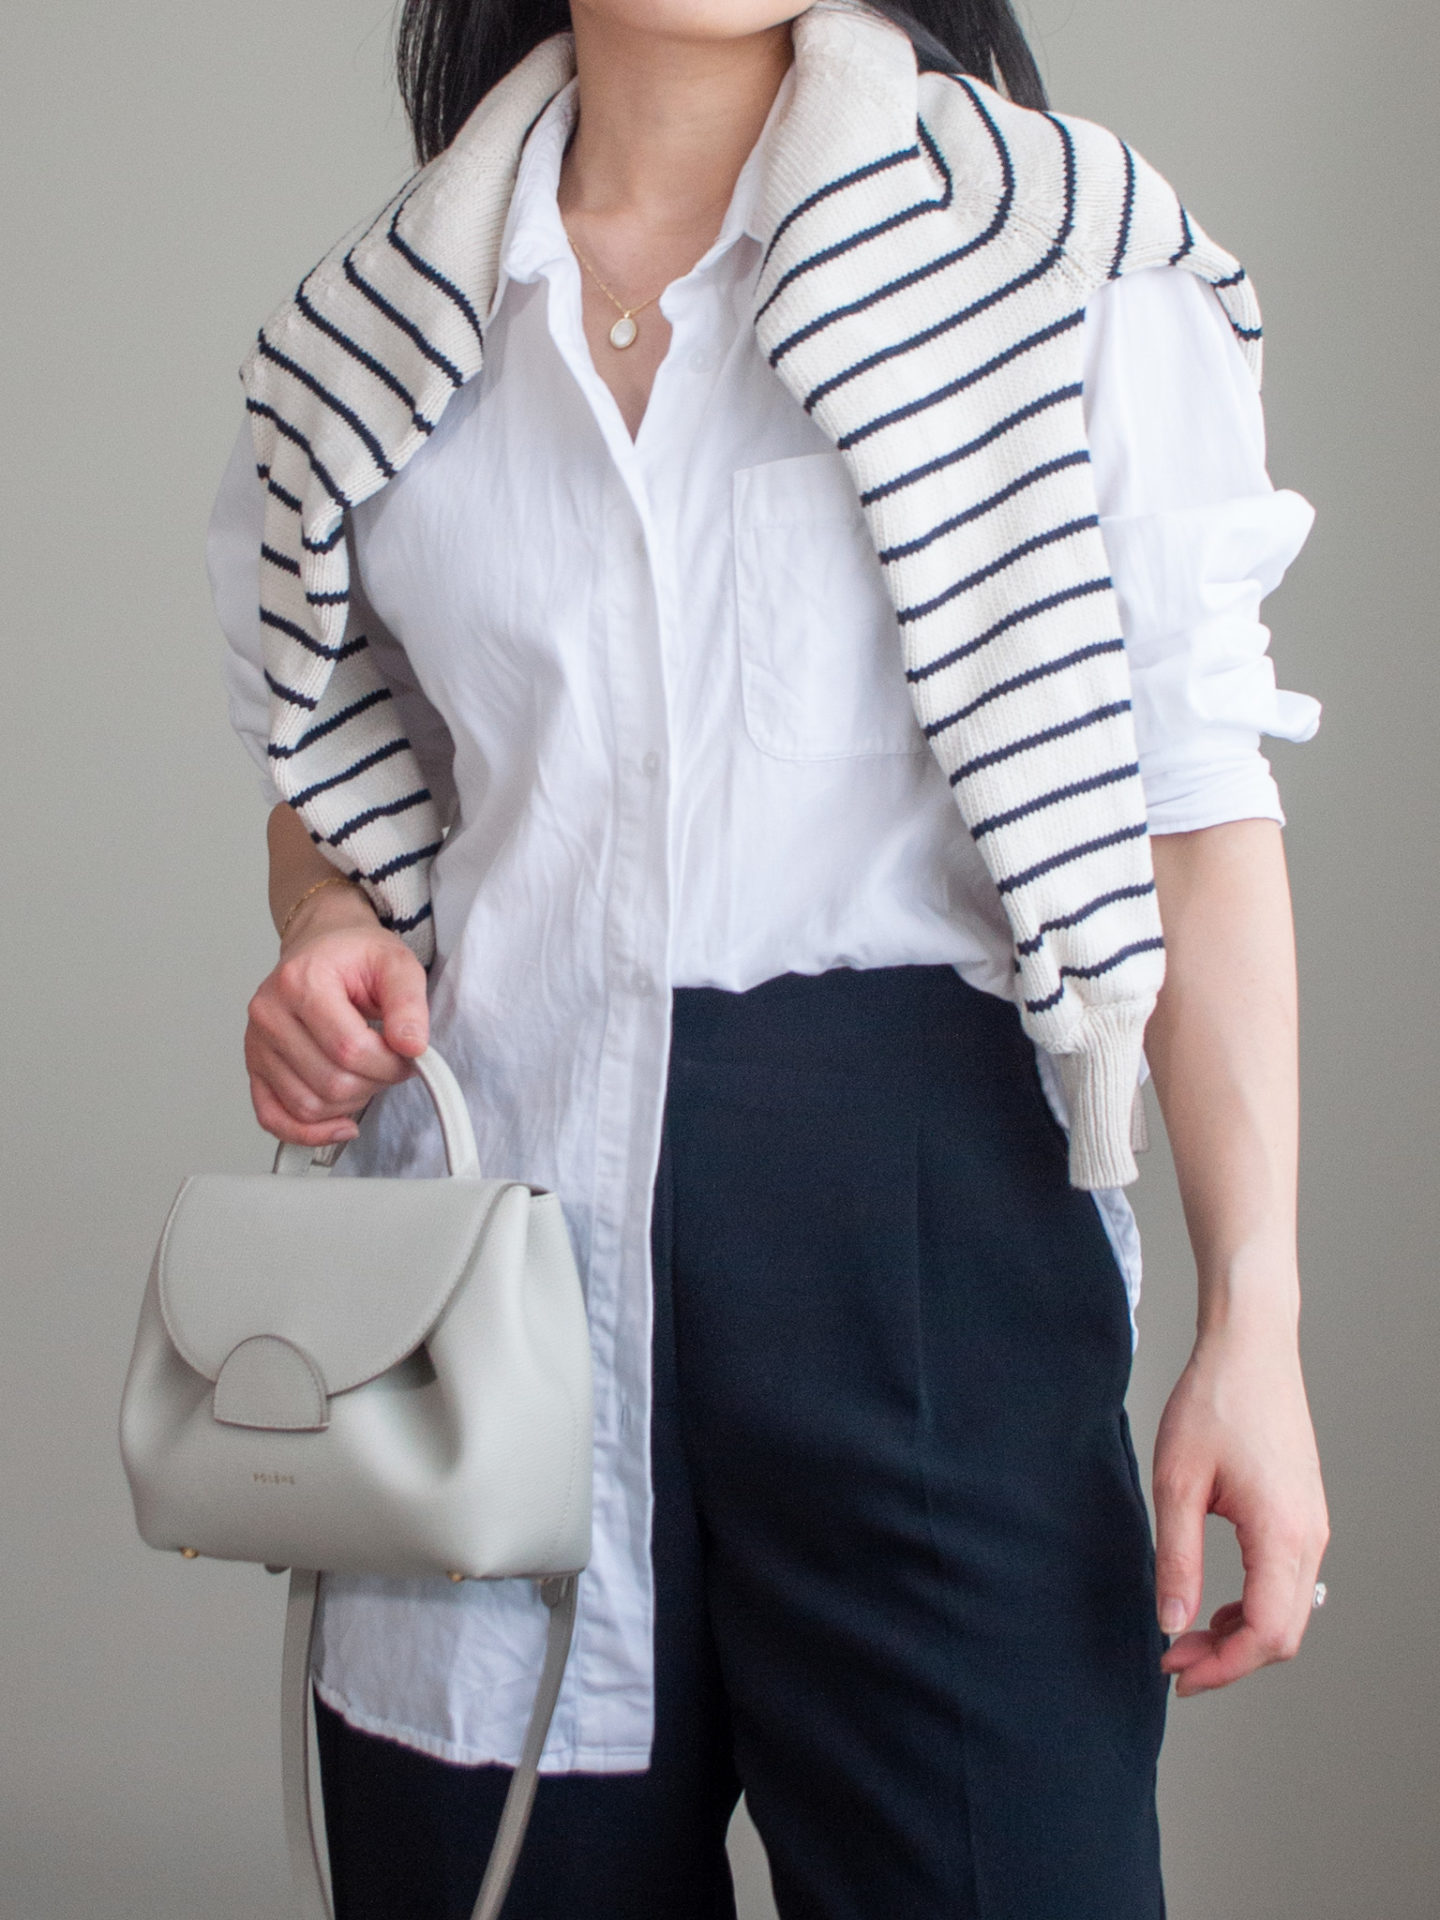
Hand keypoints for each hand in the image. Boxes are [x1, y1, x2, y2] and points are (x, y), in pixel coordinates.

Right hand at [245, 881, 429, 1146]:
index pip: (349, 1049)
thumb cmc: (356, 956)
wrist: (321, 946)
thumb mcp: (396, 963)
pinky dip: (307, 1132)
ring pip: (307, 1105)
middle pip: (329, 1082)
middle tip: (390, 1065)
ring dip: (349, 1104)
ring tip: (366, 1075)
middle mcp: (269, 1014)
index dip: (389, 1064)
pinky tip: (340, 1123)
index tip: (408, 1056)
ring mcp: (256, 1043)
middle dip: (374, 1083)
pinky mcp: (255, 1066)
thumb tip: (412, 1046)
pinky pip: (272, 1117)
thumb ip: (409, 1003)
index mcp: (301, 982)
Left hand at [1152, 1314, 1328, 1695]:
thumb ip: (1176, 1559)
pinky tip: (1214, 1603)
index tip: (1174, 1671)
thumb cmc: (1213, 1402)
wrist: (1250, 1348)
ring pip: (1290, 1613)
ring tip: (1186, 1636)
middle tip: (1173, 1661)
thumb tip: (1171, 1624)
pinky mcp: (1305, 1515)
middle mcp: (1309, 1538)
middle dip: (1229, 1661)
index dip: (1221, 1666)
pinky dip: (1254, 1607)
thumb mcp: (1177, 1482)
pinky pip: (1290, 1584)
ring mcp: (1313, 1527)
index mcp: (1282, 1534)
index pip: (1265, 1634)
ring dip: (1242, 1637)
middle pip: (1284, 1635)